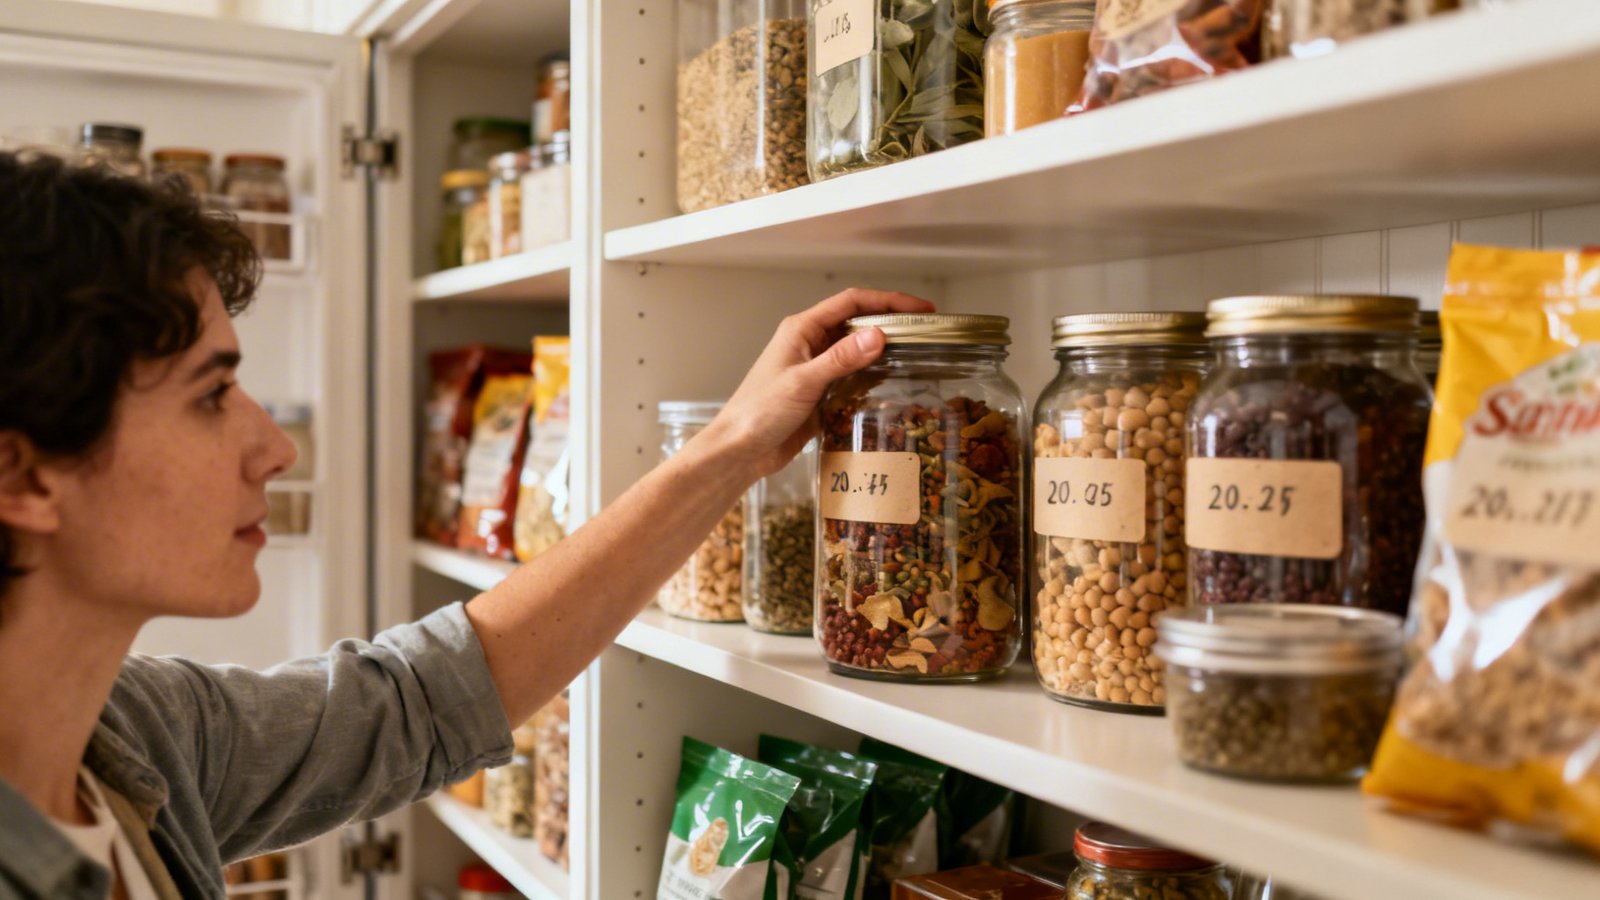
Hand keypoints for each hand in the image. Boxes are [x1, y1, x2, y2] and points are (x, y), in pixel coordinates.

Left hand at [703, 288, 934, 477]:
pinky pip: (852, 374)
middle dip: (891, 322)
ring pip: (856, 348)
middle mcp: (810, 343)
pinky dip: (873, 373)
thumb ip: (841, 358)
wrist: (740, 450)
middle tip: (925, 331)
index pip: (852, 302)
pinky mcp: (820, 391)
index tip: (919, 309)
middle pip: (857, 322)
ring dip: (883, 348)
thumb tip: (878, 335)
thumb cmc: (759, 412)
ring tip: (917, 353)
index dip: (888, 301)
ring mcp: (816, 367)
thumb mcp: (803, 382)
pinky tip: (893, 381)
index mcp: (802, 329)